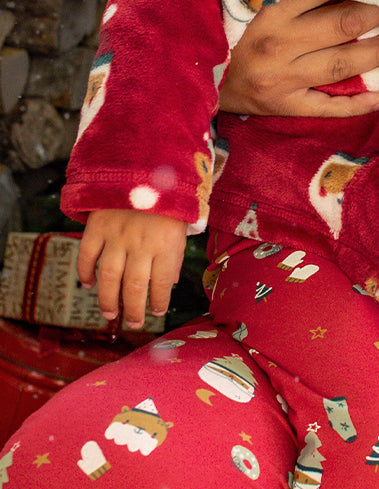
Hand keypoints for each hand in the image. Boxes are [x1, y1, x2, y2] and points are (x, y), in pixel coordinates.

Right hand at [78, 209, 187, 328]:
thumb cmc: (170, 199)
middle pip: (134, 286)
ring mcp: (117, 236)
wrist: (147, 164)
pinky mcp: (97, 226)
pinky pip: (87, 255)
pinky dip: (85, 272)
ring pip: (109, 277)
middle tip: (133, 323)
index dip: (159, 301)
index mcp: (167, 243)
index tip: (156, 312)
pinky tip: (89, 285)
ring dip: (108, 299)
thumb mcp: (183, 225)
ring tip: (110, 314)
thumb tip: (170, 282)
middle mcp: (141, 243)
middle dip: (133, 309)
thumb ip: (175, 254)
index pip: (162, 282)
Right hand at [219, 0, 378, 116]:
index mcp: (273, 13)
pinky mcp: (284, 106)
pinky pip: (327, 107)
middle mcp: (280, 44)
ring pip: (342, 64)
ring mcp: (283, 79)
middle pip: (343, 24)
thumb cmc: (236, 38)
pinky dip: (356, 105)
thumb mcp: (258, 9)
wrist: (200, 80)